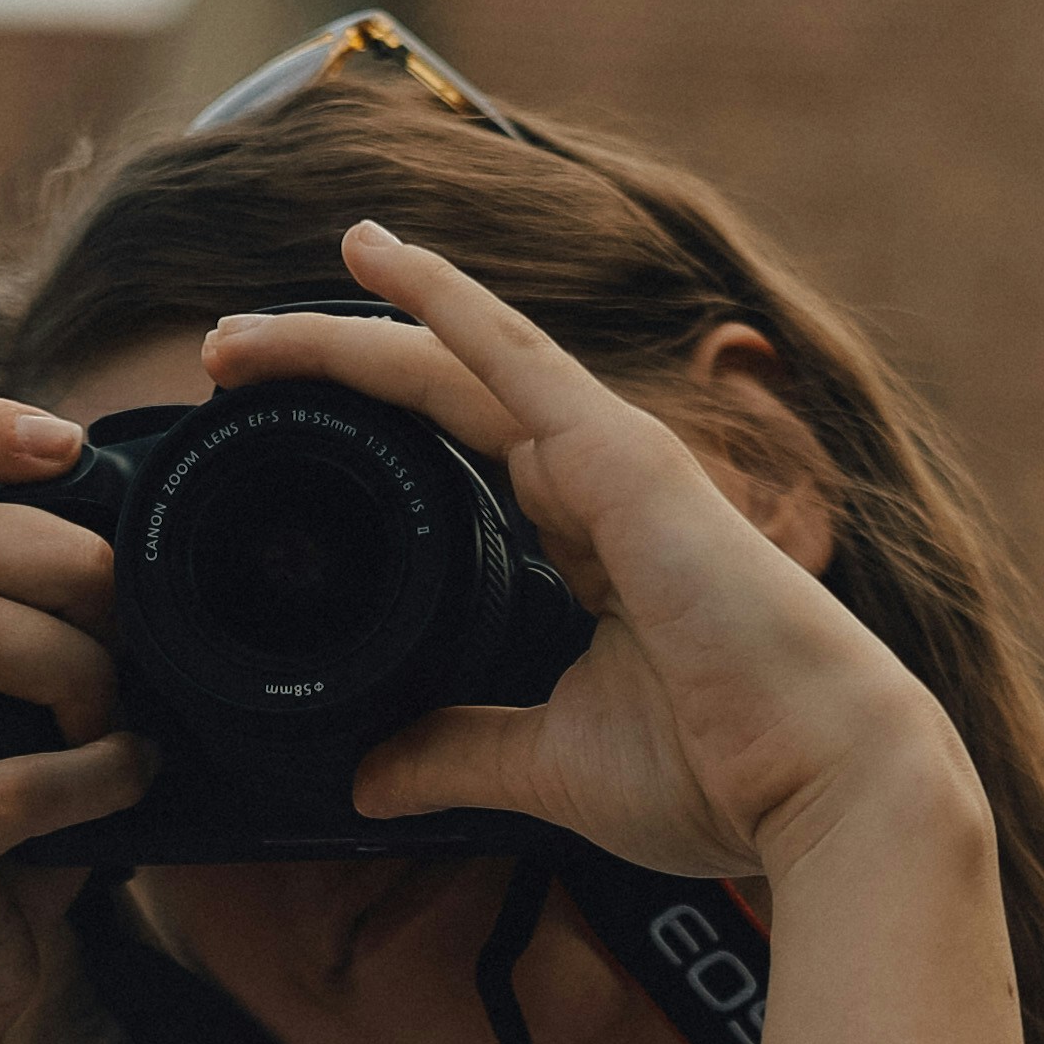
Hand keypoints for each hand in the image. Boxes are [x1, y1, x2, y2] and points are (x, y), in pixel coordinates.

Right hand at [0, 398, 150, 1043]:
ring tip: (115, 722)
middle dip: (70, 562)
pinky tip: (128, 786)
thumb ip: (47, 627)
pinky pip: (14, 774)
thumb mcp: (9, 716)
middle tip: (132, 632)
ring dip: (79, 666)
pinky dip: (98, 776)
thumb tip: (168, 548)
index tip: (65, 445)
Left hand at [203, 221, 975, 892]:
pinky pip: (511, 357)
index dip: (370, 425)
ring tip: (240, 327)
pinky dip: (441, 300)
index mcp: (591, 542)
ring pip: (454, 362)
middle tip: (222, 359)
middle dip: (328, 366)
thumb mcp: (549, 768)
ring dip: (346, 332)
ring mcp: (612, 459)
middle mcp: (599, 481)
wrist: (822, 788)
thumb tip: (366, 780)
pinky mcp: (622, 461)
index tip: (273, 425)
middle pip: (437, 394)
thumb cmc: (721, 777)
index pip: (460, 454)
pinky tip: (372, 255)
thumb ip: (459, 753)